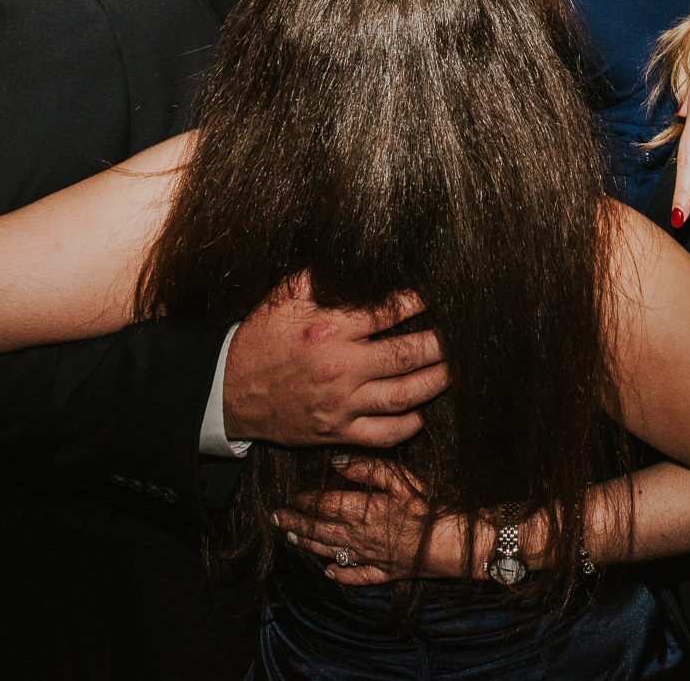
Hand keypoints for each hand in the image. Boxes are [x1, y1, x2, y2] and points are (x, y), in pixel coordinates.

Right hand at [222, 278, 449, 448]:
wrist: (226, 392)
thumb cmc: (257, 341)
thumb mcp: (282, 299)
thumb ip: (317, 277)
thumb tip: (348, 255)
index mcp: (330, 330)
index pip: (389, 312)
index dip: (420, 302)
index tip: (438, 297)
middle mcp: (341, 368)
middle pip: (408, 355)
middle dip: (441, 344)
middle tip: (463, 335)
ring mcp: (340, 404)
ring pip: (404, 396)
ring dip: (436, 382)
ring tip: (455, 369)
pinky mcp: (336, 432)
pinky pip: (383, 434)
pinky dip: (408, 426)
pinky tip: (422, 413)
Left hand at [274, 457, 478, 584]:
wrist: (454, 545)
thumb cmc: (431, 508)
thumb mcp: (402, 479)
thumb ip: (369, 469)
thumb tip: (338, 461)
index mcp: (363, 512)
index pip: (324, 506)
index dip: (303, 501)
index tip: (288, 495)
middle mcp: (360, 538)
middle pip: (320, 530)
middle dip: (296, 524)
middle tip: (276, 519)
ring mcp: (371, 558)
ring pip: (332, 552)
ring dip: (309, 545)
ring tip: (291, 540)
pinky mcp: (386, 572)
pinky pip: (357, 575)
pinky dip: (340, 574)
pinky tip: (329, 572)